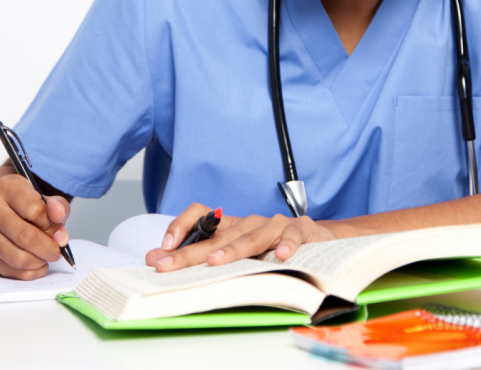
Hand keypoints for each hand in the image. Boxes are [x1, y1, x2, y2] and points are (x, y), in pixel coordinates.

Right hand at [0, 173, 70, 279]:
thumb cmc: (26, 202)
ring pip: (16, 257)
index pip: (35, 210)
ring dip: (38, 262)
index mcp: (7, 187)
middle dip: (48, 248)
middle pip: (25, 237)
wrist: (3, 205)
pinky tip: (36, 265)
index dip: (51, 224)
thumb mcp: (45, 196)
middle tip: (58, 250)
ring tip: (46, 256)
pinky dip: (27, 272)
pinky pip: (8, 270)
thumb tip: (59, 228)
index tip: (59, 230)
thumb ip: (57, 208)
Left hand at [144, 203, 338, 271]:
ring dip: (233, 250)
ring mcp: (275, 225)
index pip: (200, 215)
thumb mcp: (241, 253)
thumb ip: (208, 256)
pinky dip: (286, 245)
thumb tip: (160, 262)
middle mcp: (250, 222)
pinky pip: (292, 236)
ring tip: (216, 262)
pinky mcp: (301, 230)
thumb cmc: (274, 249)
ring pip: (251, 236)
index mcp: (232, 226)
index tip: (162, 249)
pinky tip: (282, 257)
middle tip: (166, 265)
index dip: (180, 226)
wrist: (320, 240)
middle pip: (217, 235)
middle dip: (189, 252)